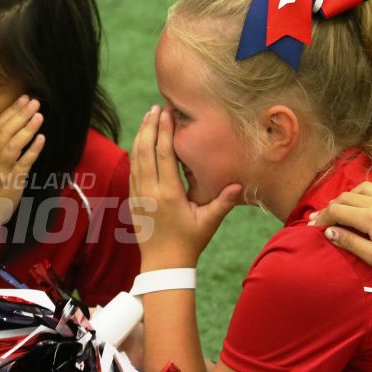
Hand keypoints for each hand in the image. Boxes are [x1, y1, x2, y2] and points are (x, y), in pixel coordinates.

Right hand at [0, 95, 45, 222]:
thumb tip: (13, 127)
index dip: (10, 111)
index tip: (22, 99)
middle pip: (5, 131)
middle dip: (20, 115)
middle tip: (34, 101)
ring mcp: (1, 169)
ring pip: (13, 144)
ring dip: (27, 128)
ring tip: (39, 115)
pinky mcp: (12, 181)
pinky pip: (23, 163)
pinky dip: (32, 150)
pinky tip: (41, 139)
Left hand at [129, 106, 240, 268]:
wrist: (163, 264)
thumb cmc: (189, 243)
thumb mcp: (208, 223)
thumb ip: (222, 202)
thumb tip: (239, 185)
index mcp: (168, 194)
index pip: (164, 155)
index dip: (164, 131)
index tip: (166, 113)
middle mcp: (150, 191)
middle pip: (146, 150)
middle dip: (150, 126)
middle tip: (156, 108)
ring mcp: (139, 195)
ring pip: (136, 158)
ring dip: (141, 136)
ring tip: (147, 118)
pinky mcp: (133, 199)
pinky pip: (132, 169)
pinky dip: (135, 152)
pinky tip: (140, 141)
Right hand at [309, 181, 371, 274]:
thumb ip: (350, 242)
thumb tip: (329, 231)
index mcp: (370, 218)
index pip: (336, 211)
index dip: (322, 217)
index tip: (314, 225)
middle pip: (345, 198)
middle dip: (330, 208)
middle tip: (323, 219)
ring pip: (361, 188)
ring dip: (348, 197)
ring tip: (343, 209)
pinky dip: (368, 190)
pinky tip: (367, 198)